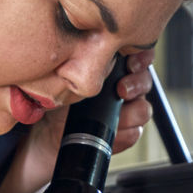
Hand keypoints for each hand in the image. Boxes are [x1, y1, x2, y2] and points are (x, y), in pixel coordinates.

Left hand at [0, 49, 155, 192]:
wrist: (47, 136)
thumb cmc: (56, 102)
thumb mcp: (66, 80)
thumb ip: (82, 67)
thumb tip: (89, 58)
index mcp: (114, 70)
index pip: (139, 57)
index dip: (142, 58)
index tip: (130, 63)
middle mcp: (124, 88)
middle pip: (145, 81)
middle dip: (138, 83)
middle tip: (122, 90)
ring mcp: (126, 113)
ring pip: (143, 109)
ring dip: (134, 111)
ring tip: (118, 112)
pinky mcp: (123, 135)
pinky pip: (135, 134)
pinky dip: (126, 133)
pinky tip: (114, 132)